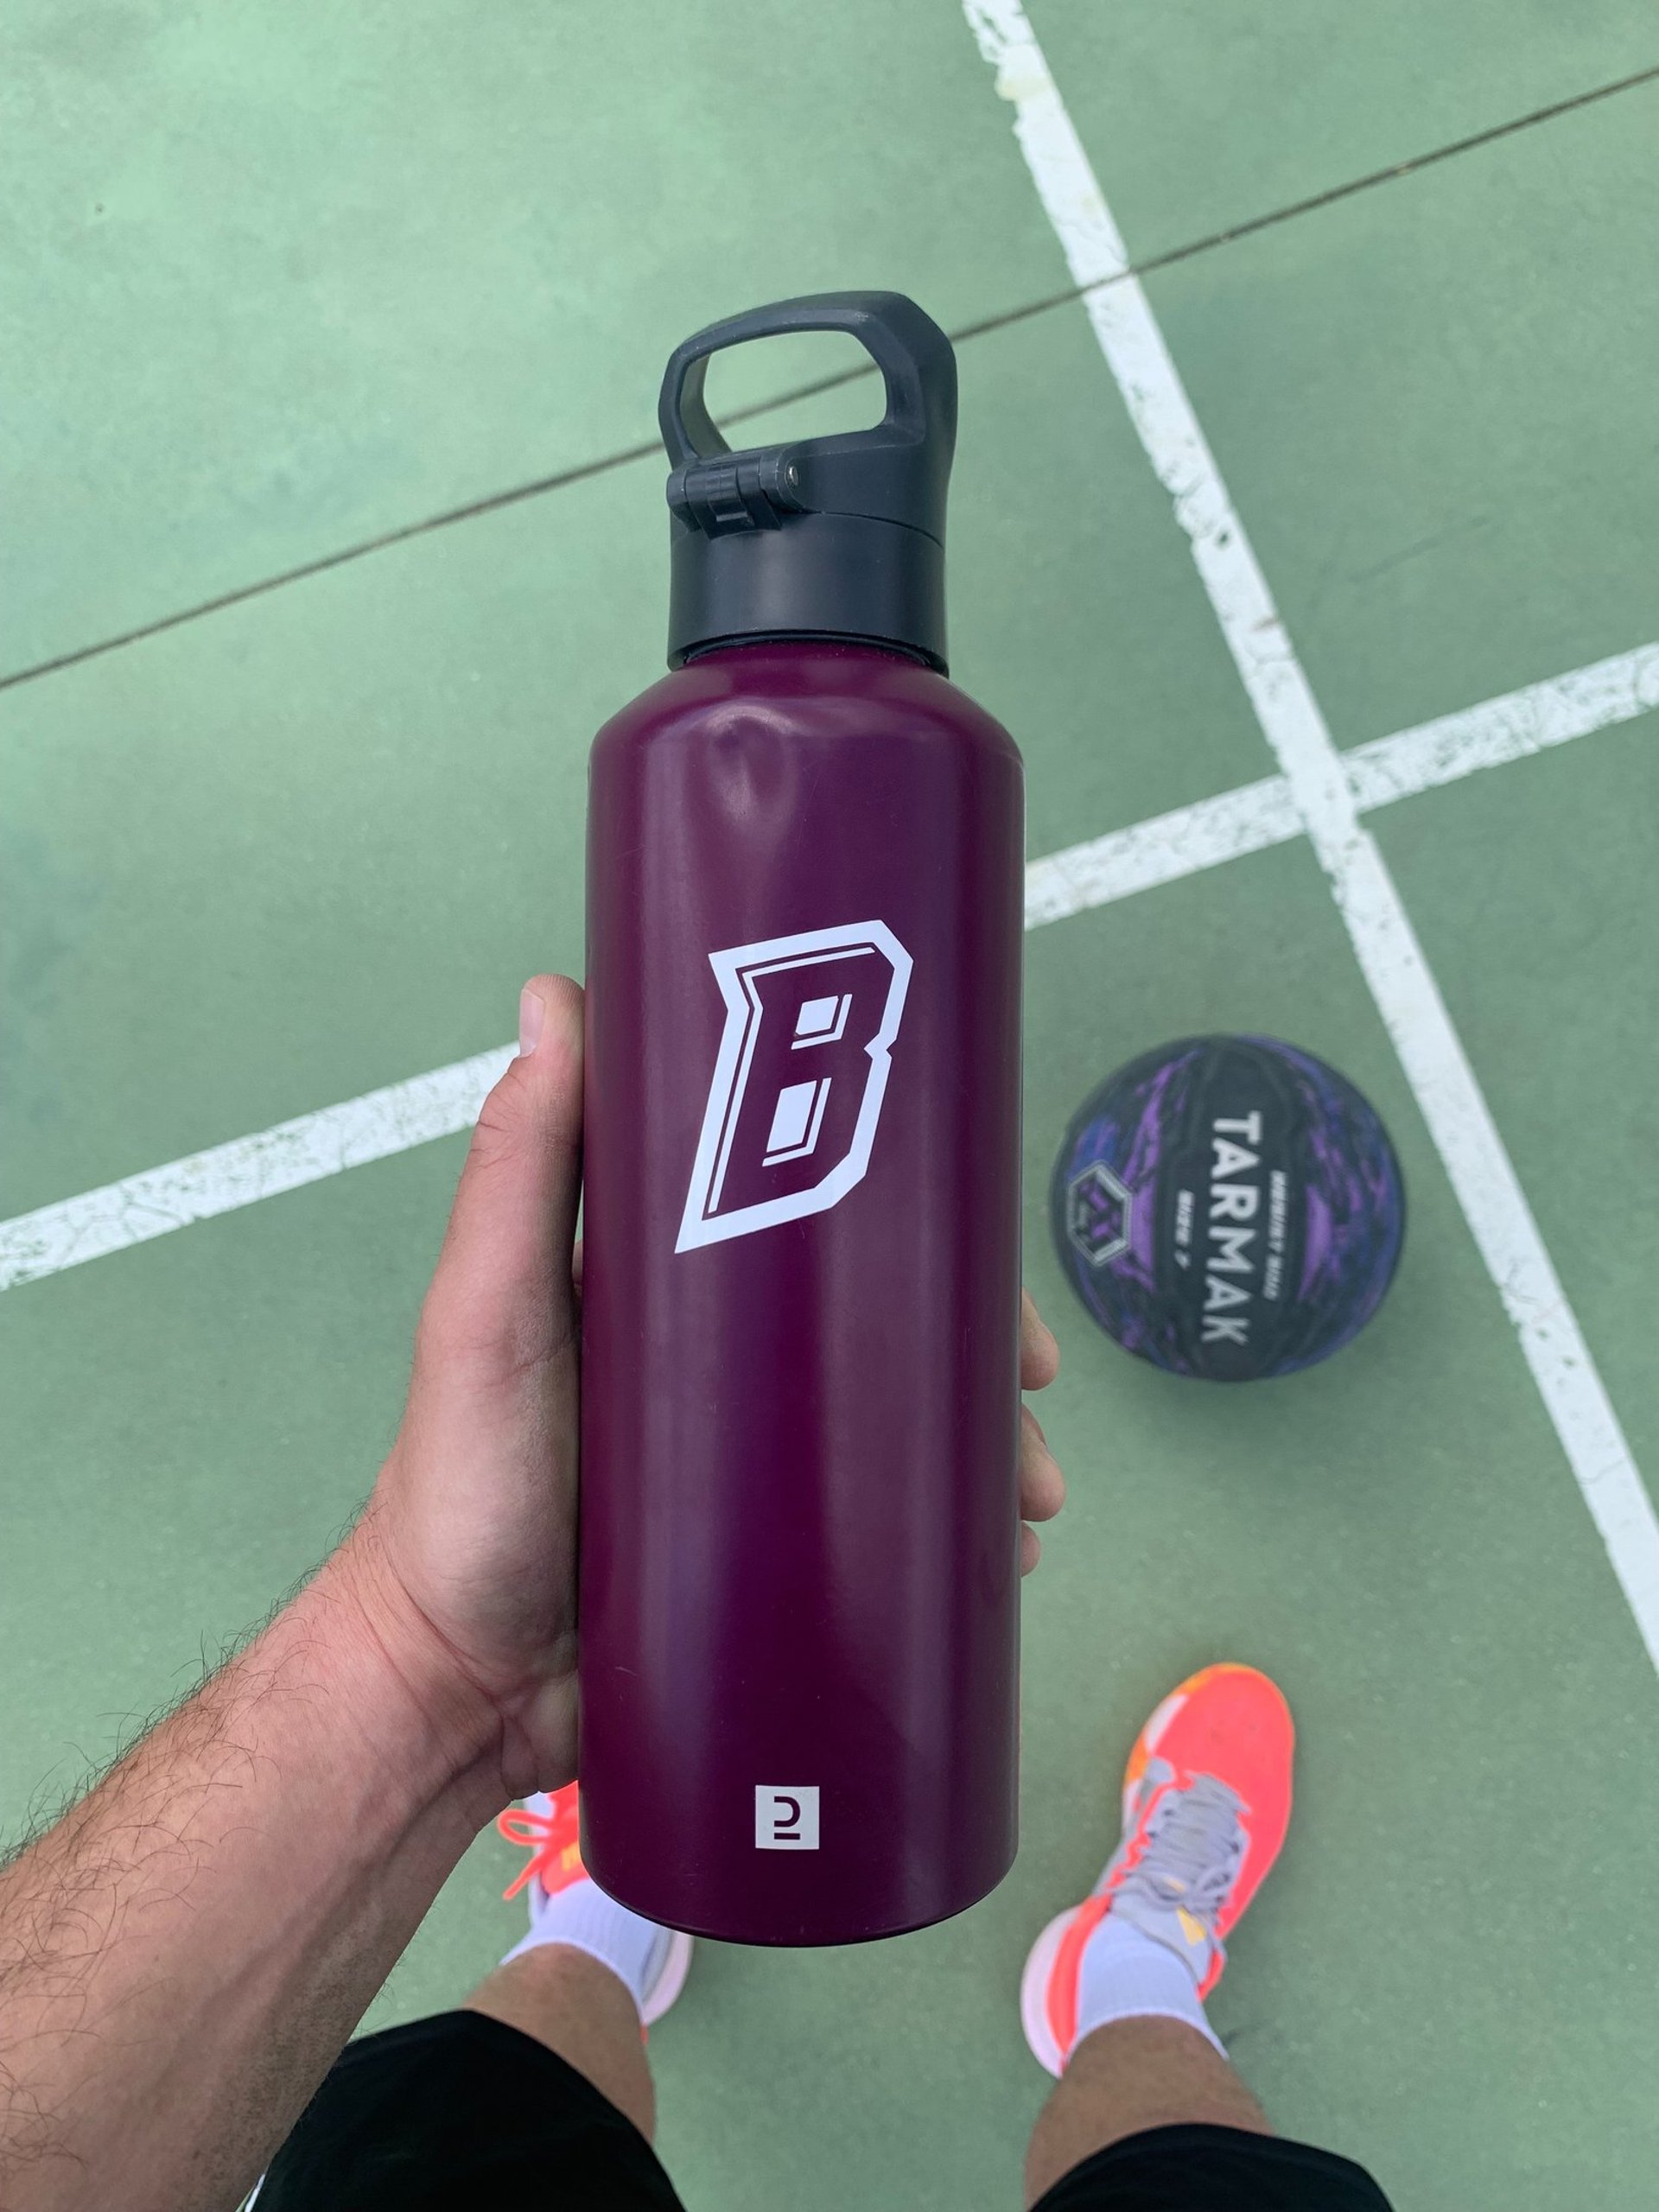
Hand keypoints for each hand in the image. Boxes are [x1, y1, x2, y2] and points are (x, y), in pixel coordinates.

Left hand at [345, 975, 1067, 1808]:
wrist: (462, 1689)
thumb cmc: (462, 1487)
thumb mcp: (489, 1311)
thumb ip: (521, 1164)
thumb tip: (554, 992)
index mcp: (675, 1279)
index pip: (818, 1212)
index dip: (914, 1218)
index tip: (979, 1246)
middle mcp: (729, 1357)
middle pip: (886, 1319)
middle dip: (976, 1348)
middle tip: (1030, 1395)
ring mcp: (758, 1455)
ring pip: (903, 1423)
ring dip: (985, 1446)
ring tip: (1029, 1501)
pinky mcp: (775, 1550)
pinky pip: (885, 1521)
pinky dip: (952, 1526)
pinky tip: (1000, 1554)